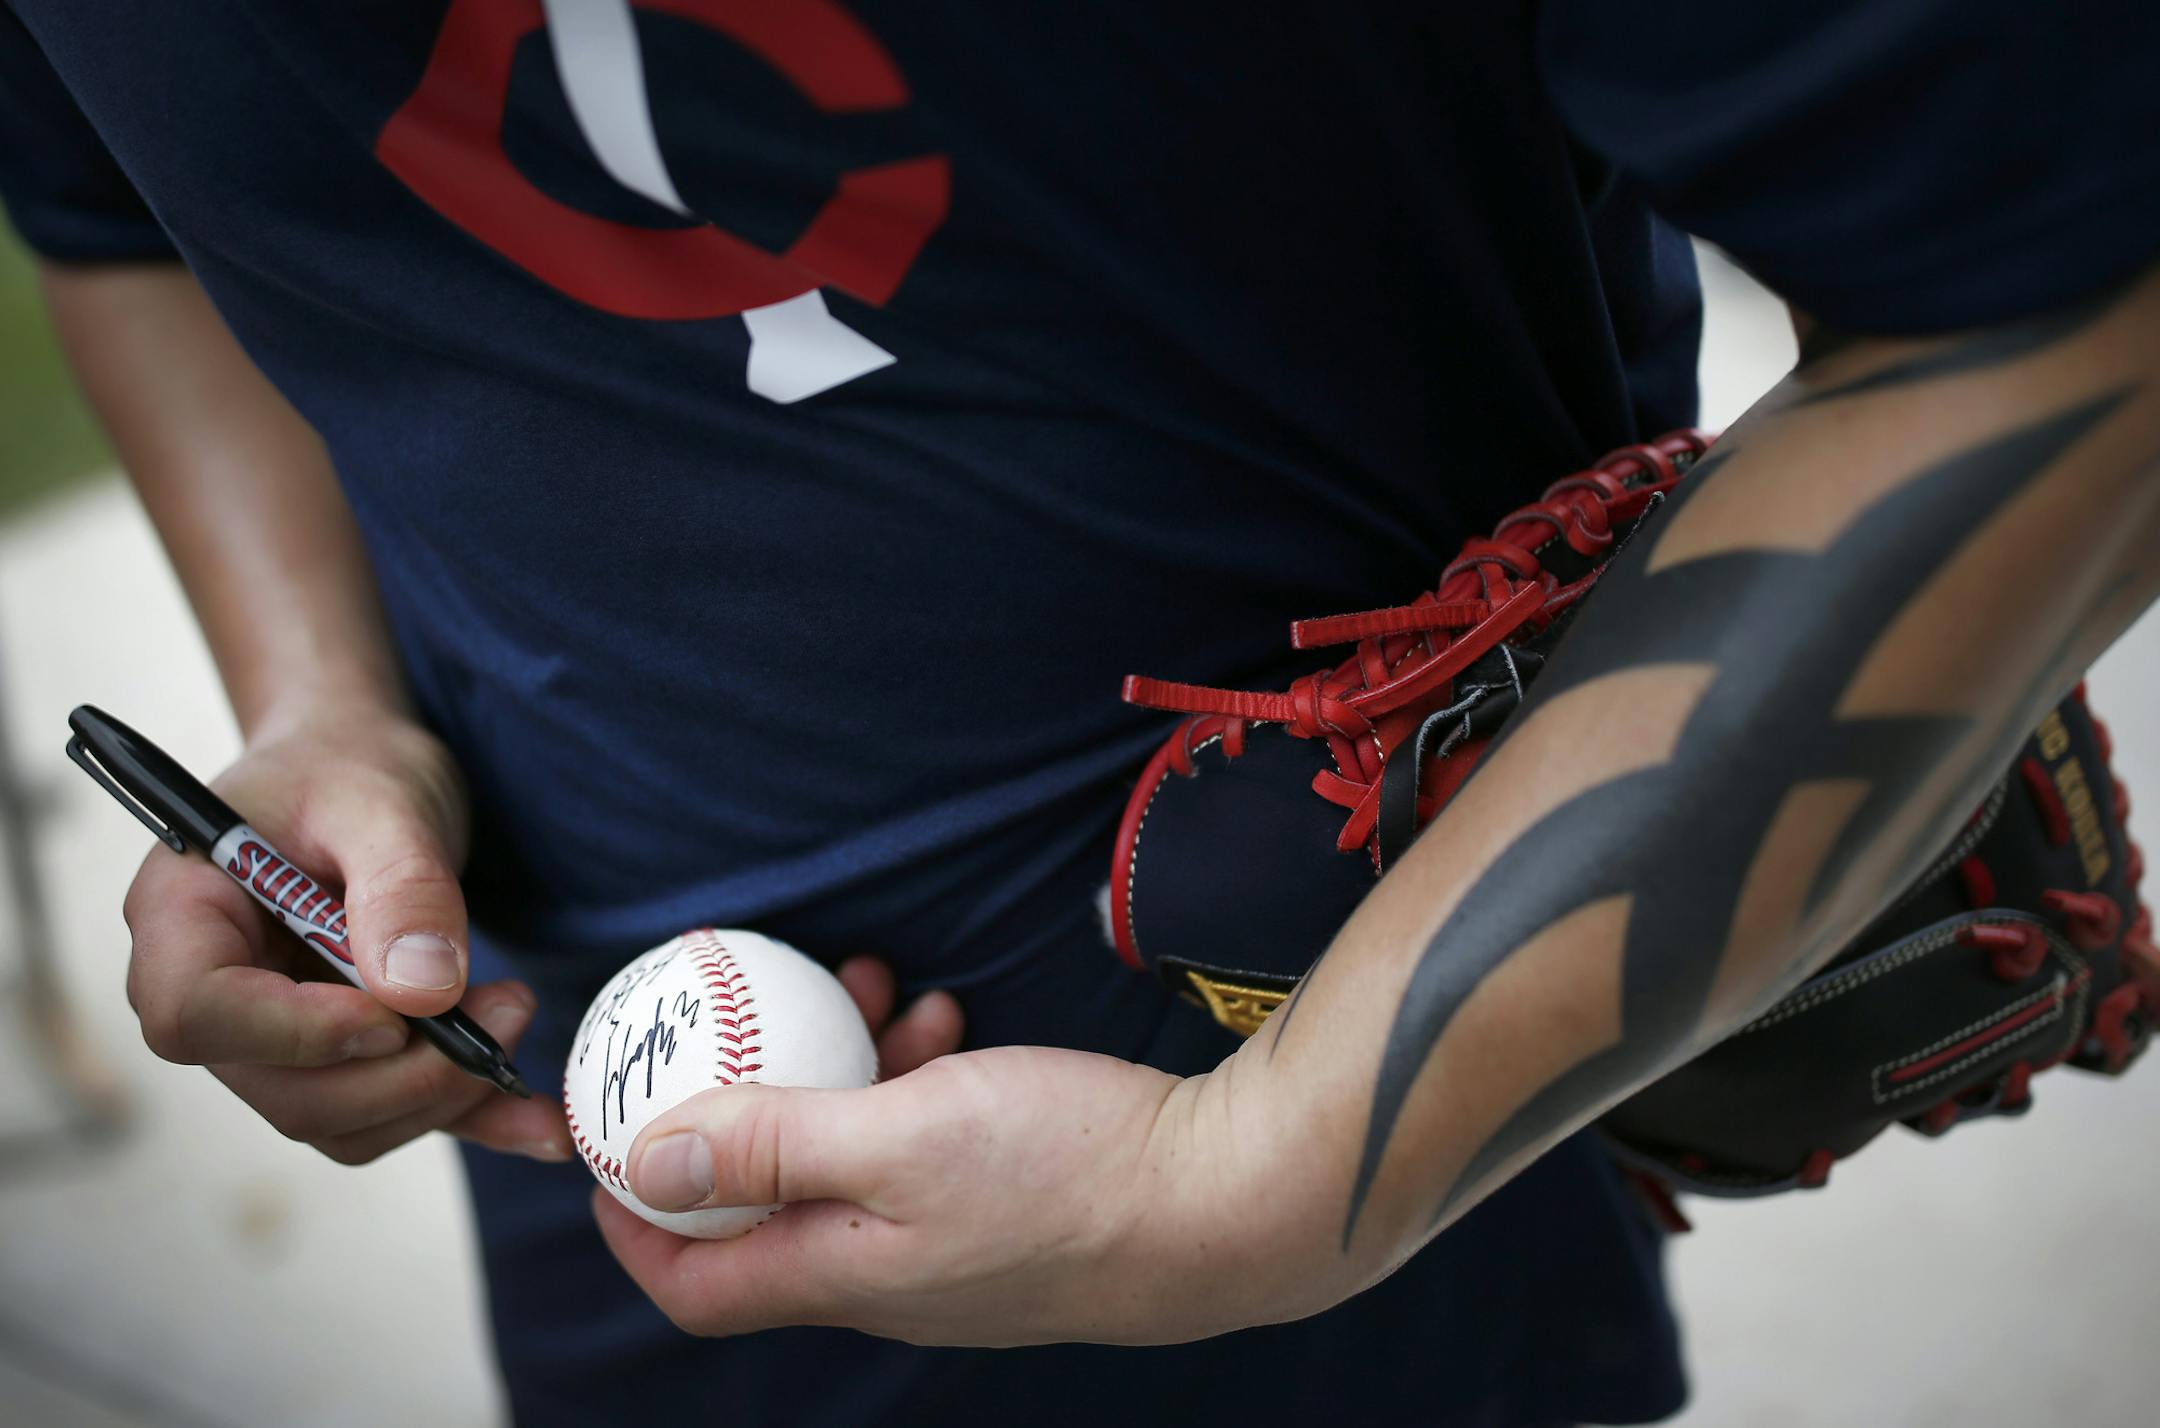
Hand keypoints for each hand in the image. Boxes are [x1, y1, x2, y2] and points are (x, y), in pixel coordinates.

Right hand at [121, 700, 570, 1163]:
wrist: (359, 768)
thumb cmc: (348, 766)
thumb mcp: (383, 801)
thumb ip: (401, 886)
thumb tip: (423, 991)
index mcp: (180, 915)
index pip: (196, 1014)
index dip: (295, 1033)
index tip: (394, 1014)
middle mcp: (211, 993)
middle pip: (282, 1091)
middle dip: (403, 1075)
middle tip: (506, 1011)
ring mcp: (268, 1038)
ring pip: (339, 1120)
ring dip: (439, 1093)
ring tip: (515, 1012)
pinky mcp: (334, 1057)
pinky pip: (389, 1115)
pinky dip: (465, 1119)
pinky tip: (536, 1120)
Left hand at [593, 1009, 1349, 1345]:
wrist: (1225, 1198)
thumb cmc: (1067, 1172)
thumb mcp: (899, 1137)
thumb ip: (771, 1147)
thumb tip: (644, 1162)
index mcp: (842, 1274)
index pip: (693, 1284)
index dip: (632, 1219)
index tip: (609, 1137)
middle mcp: (887, 1277)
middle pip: (769, 1208)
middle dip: (746, 1110)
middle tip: (748, 1024)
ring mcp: (951, 1246)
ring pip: (853, 1162)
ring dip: (840, 1077)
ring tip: (876, 994)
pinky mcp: (1006, 1208)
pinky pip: (924, 1146)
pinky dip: (915, 1082)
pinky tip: (950, 1018)